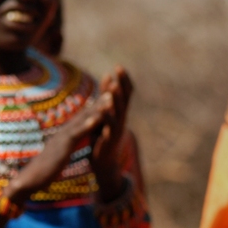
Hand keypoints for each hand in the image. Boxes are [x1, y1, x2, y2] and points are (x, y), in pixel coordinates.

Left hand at [89, 66, 133, 200]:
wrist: (104, 161)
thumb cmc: (103, 135)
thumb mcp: (105, 113)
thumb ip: (106, 96)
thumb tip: (107, 76)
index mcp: (120, 112)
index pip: (125, 93)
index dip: (123, 80)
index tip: (119, 66)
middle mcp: (122, 118)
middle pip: (124, 98)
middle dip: (121, 83)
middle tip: (119, 69)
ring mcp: (117, 129)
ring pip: (118, 111)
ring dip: (116, 98)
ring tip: (114, 86)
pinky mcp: (109, 139)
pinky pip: (109, 127)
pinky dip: (107, 117)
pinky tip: (103, 109)